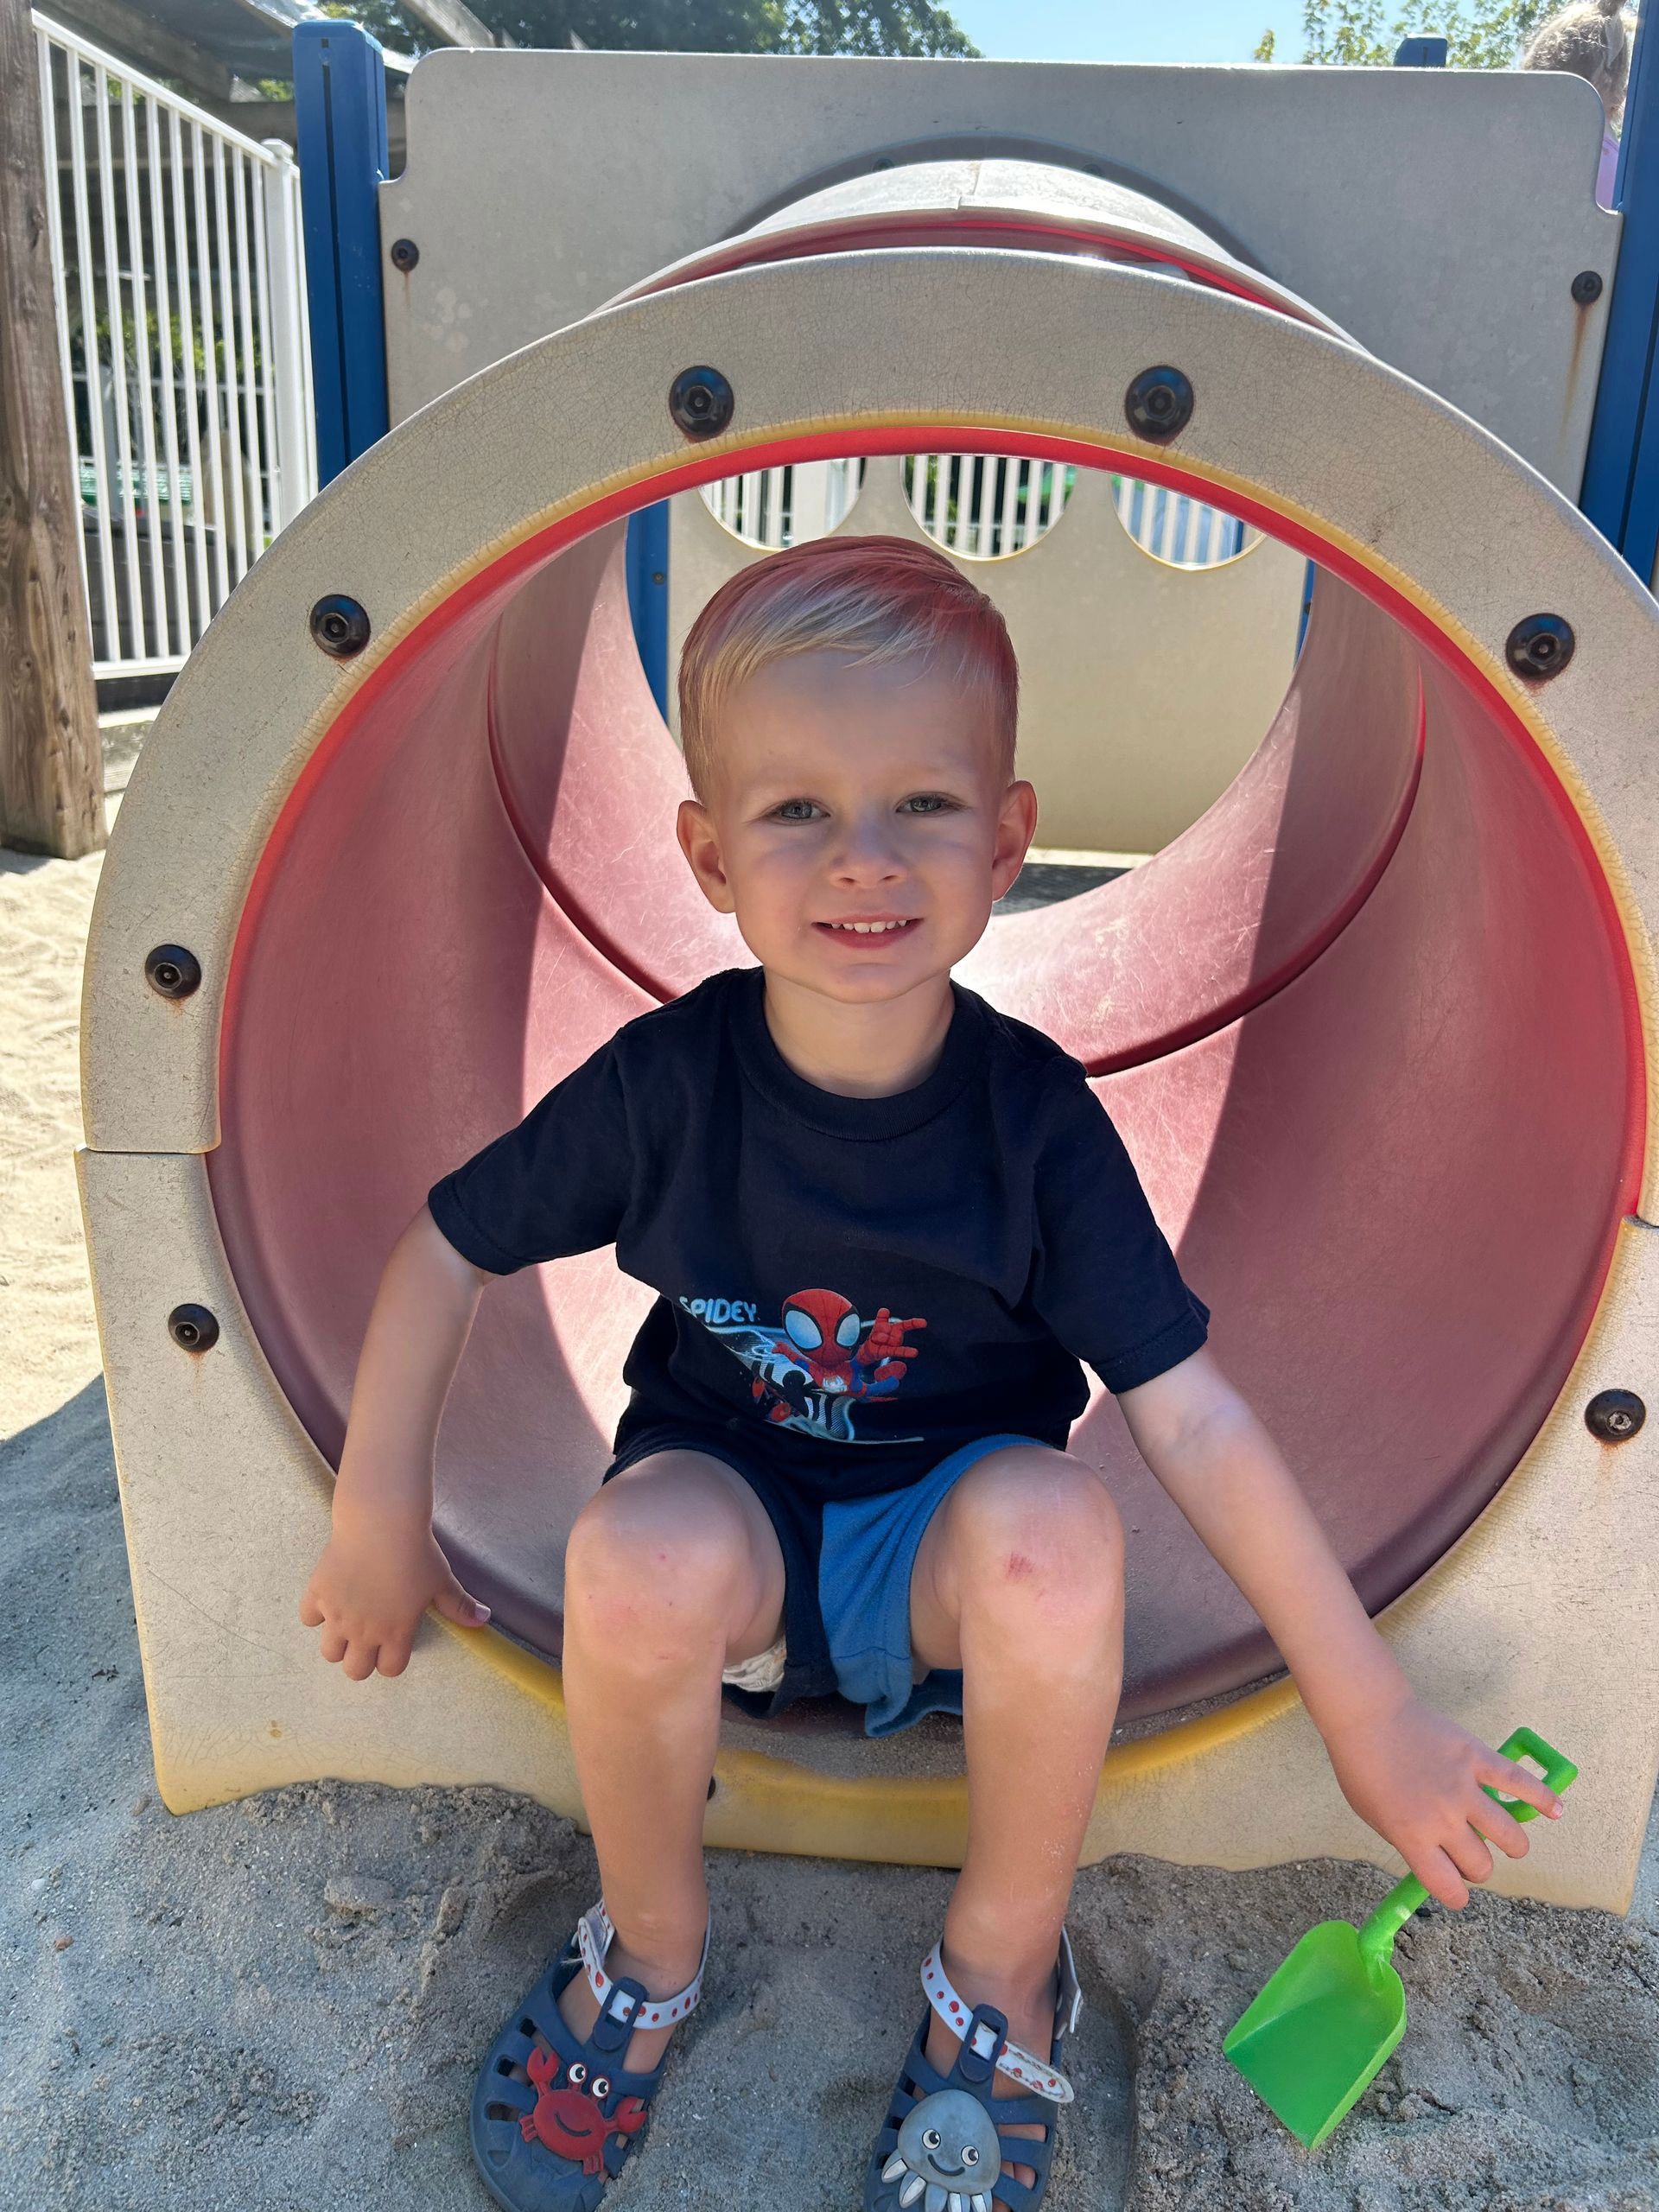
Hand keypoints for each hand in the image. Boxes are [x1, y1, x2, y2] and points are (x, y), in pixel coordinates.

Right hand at [299, 1513, 489, 1680]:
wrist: (382, 1524)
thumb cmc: (416, 1553)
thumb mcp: (442, 1581)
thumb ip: (459, 1606)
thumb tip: (485, 1620)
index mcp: (395, 1633)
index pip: (389, 1669)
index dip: (393, 1659)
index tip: (395, 1644)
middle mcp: (363, 1631)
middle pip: (354, 1671)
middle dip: (361, 1659)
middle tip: (368, 1639)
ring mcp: (337, 1615)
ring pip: (328, 1652)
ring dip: (338, 1641)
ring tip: (348, 1623)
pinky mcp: (318, 1594)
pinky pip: (308, 1618)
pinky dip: (316, 1612)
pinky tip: (330, 1598)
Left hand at [858, 1309, 925, 1366]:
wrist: (870, 1348)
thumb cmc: (877, 1334)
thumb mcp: (879, 1323)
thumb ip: (882, 1317)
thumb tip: (885, 1310)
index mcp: (896, 1328)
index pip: (907, 1325)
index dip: (914, 1323)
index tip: (924, 1323)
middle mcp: (897, 1337)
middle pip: (891, 1330)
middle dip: (881, 1328)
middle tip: (876, 1332)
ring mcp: (893, 1345)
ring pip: (890, 1339)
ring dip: (880, 1337)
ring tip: (876, 1339)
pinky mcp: (887, 1352)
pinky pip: (896, 1351)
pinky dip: (905, 1351)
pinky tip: (915, 1352)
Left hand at [1323, 1693, 1565, 1908]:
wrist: (1369, 1716)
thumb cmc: (1361, 1766)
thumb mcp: (1373, 1816)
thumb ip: (1407, 1841)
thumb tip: (1436, 1862)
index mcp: (1413, 1837)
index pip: (1449, 1887)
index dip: (1456, 1894)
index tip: (1457, 1890)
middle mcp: (1443, 1818)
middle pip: (1481, 1864)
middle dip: (1478, 1867)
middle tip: (1470, 1855)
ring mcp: (1464, 1788)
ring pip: (1509, 1835)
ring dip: (1512, 1845)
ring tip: (1509, 1842)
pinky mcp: (1478, 1759)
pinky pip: (1519, 1782)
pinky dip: (1542, 1797)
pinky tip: (1556, 1810)